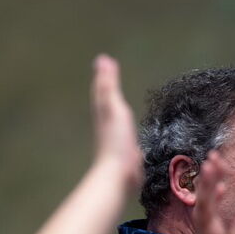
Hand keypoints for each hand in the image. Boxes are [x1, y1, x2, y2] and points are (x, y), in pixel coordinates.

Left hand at [91, 54, 143, 189]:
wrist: (119, 174)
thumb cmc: (116, 139)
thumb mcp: (113, 107)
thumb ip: (108, 86)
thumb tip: (102, 59)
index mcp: (103, 112)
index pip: (102, 91)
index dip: (104, 78)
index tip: (106, 63)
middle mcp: (106, 124)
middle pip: (106, 103)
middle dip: (108, 91)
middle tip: (112, 77)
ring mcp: (115, 139)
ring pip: (115, 118)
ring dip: (117, 109)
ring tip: (122, 102)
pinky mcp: (126, 152)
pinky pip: (126, 132)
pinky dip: (128, 127)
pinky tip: (132, 132)